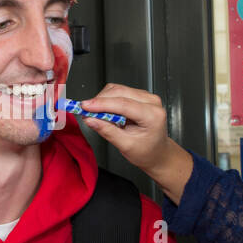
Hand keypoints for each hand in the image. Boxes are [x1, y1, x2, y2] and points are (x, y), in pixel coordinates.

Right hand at [80, 84, 192, 204]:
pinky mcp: (139, 96)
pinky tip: (104, 111)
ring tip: (95, 114)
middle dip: (99, 101)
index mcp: (153, 115)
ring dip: (102, 99)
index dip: (101, 104)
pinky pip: (119, 91)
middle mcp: (151, 102)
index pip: (123, 104)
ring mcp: (146, 97)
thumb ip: (107, 131)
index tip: (85, 107)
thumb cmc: (147, 151)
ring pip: (118, 89)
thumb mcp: (126, 146)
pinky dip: (107, 99)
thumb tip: (90, 120)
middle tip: (85, 111)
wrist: (157, 152)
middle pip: (119, 92)